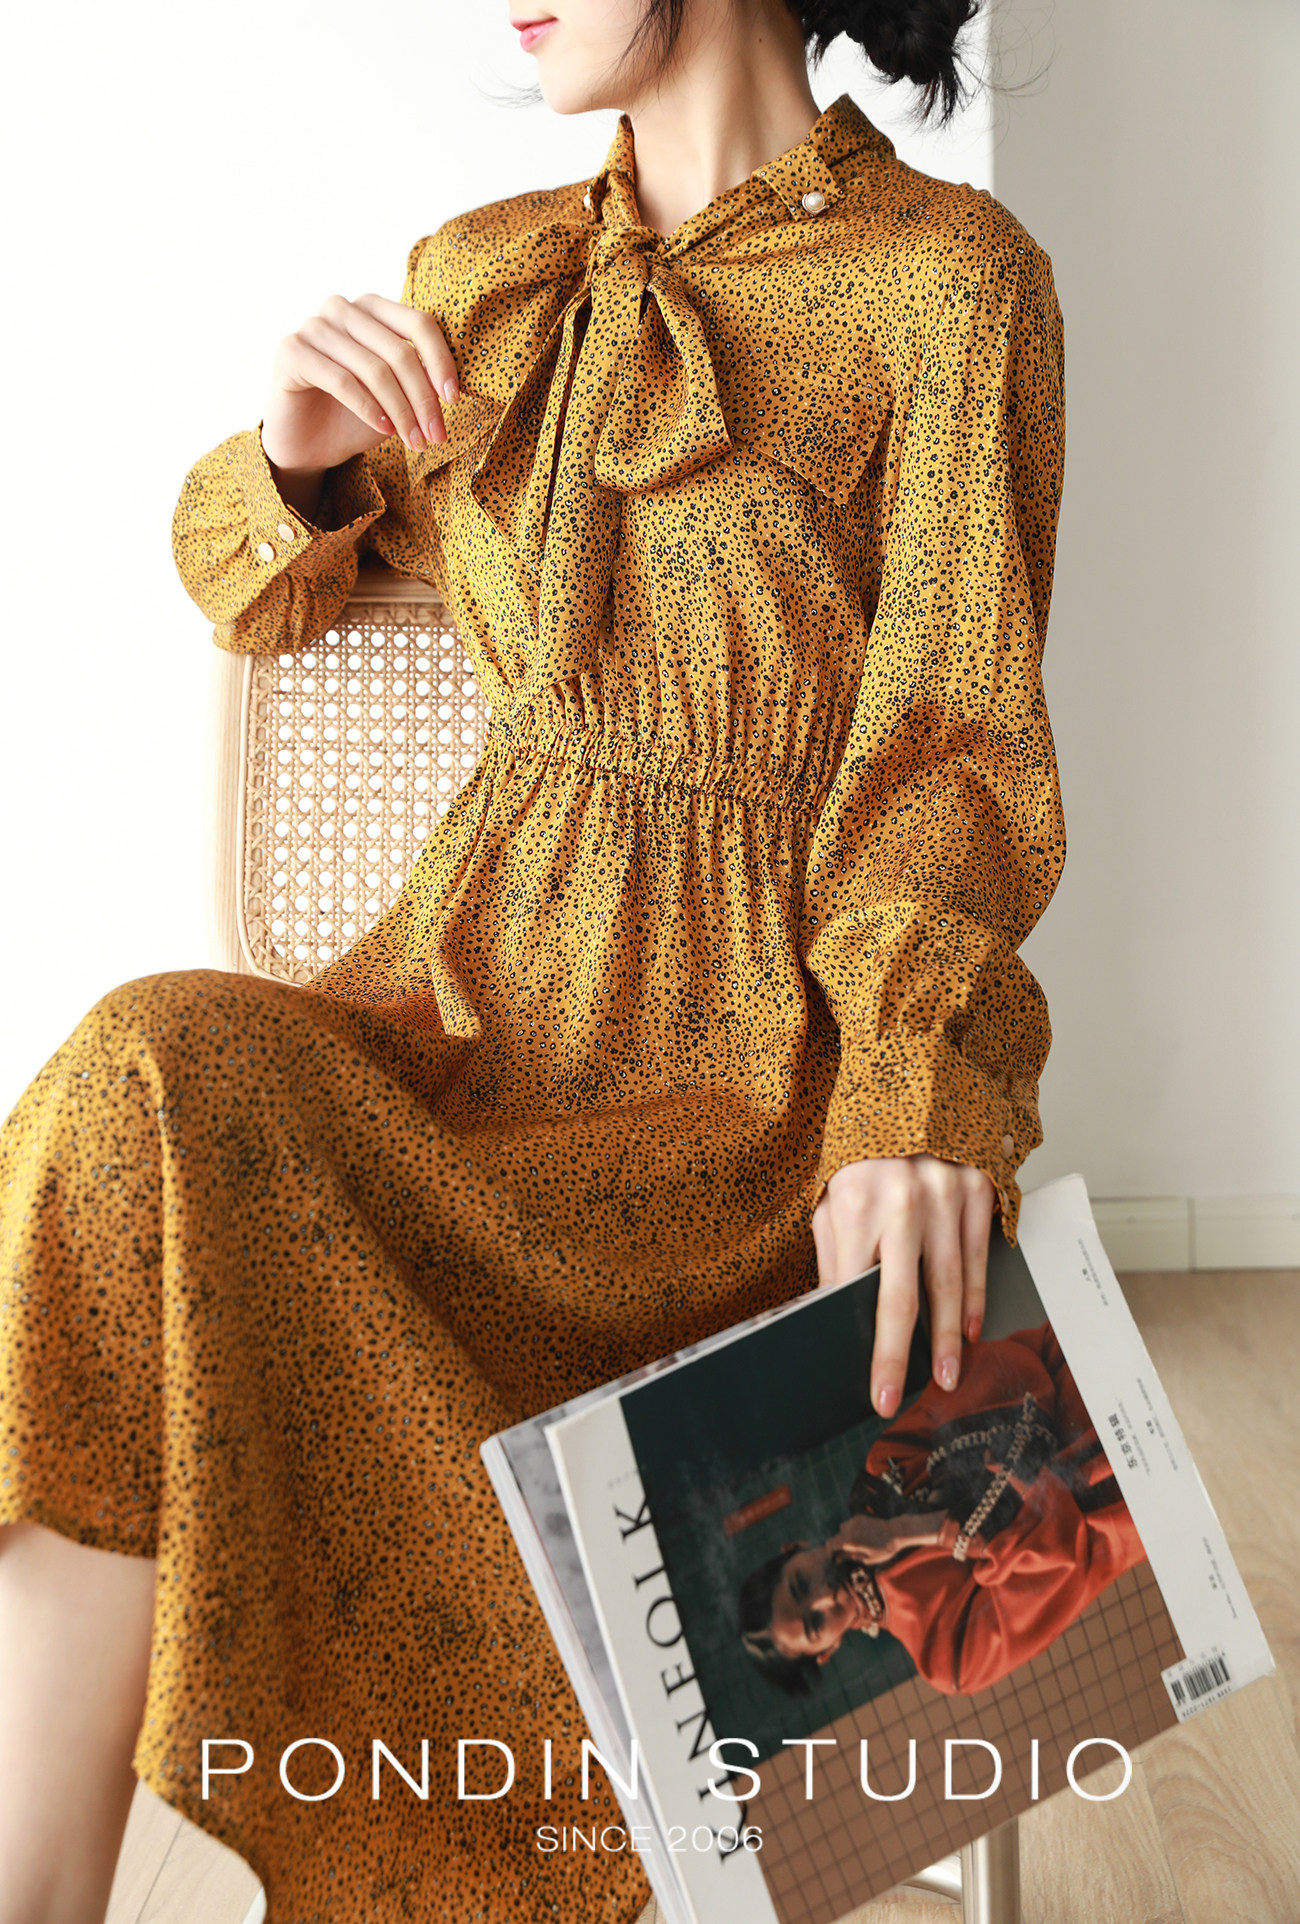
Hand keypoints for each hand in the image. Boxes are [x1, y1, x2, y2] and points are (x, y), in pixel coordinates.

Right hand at [260, 292, 460, 480]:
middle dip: (424, 399)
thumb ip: (420, 379)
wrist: (306, 445)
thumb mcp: (397, 396)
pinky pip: (343, 381)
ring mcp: (313, 326)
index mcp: (371, 308)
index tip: (454, 400)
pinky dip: (369, 409)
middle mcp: (341, 308)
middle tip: (437, 435)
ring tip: (415, 442)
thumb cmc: (354, 416)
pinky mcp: (291, 352)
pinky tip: (385, 430)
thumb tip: (454, 382)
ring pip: (374, 369)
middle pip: (399, 351)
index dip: (442, 362)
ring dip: (402, 412)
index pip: (419, 324)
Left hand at [811, 1153, 994, 1418]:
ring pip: (947, 1284)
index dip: (859, 1340)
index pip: (852, 1289)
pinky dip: (974, 1298)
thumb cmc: (863, 1155)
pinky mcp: (977, 1191)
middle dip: (897, 1355)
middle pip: (900, 1297)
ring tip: (946, 1376)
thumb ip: (834, 1255)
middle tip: (895, 1399)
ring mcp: (944, 1197)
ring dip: (948, 1337)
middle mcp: (900, 1202)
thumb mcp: (833, 1198)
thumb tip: (834, 1315)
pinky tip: (970, 1330)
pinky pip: (977, 1258)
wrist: (913, 1087)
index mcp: (853, 1205)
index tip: (868, 1384)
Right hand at [827, 1511, 945, 1561]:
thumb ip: (851, 1557)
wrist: (896, 1532)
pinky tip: (861, 1535)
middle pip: (835, 1537)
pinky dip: (850, 1530)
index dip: (829, 1552)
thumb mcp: (868, 1558)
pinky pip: (849, 1524)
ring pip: (841, 1530)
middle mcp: (849, 1529)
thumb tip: (839, 1559)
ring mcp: (854, 1522)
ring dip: (844, 1537)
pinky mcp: (859, 1517)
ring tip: (854, 1544)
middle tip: (844, 1555)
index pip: (830, 1545)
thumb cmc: (884, 1549)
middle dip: (837, 1546)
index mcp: (850, 1541)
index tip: (833, 1559)